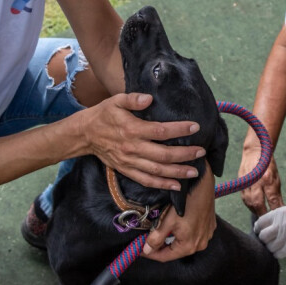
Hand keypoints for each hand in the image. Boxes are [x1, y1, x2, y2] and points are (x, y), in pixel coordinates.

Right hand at [81, 93, 204, 190]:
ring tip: (195, 171)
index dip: (179, 129)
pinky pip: (146, 180)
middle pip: (163, 155)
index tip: (195, 127)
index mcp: (132, 129)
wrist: (84, 134)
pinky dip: (162, 185)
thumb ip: (133, 99)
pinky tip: (176, 186)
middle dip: (185, 154)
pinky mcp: (127, 170)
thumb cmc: (103, 115)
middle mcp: (132, 148)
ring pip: (157, 171)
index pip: (160, 131)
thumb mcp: (115, 101)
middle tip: (201, 152)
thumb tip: (149, 98)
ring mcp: (130, 162)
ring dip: (177, 172)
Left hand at [142, 166, 215, 261]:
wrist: (202, 185)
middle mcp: (200, 244)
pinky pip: (193, 235)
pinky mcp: (209, 227)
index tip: (139, 249)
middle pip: (175, 251)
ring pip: (184, 243)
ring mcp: (206, 235)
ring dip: (172, 239)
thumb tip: (147, 250)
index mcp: (189, 246)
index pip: (165, 257)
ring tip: (160, 232)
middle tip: (147, 240)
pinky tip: (176, 225)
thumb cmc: (185, 202)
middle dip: (161, 246)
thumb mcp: (167, 221)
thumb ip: (156, 238)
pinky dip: (183, 233)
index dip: (150, 254)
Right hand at [238, 147, 282, 216]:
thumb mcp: (276, 178)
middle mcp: (255, 180)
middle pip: (257, 203)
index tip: (278, 219)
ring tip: (261, 217)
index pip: (272, 198)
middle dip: (262, 214)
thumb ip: (277, 195)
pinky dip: (249, 205)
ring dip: (255, 211)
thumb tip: (281, 209)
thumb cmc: (268, 165)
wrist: (254, 151)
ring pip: (249, 202)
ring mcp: (246, 182)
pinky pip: (244, 198)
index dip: (274, 210)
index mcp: (267, 178)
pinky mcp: (240, 183)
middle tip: (268, 222)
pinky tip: (254, 209)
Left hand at [253, 200, 285, 258]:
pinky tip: (281, 249)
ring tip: (276, 244)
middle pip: (263, 237)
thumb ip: (275, 218)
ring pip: (269, 247)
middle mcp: (281, 226)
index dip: (259, 228)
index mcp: (279, 215)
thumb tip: (262, 227)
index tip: (260, 230)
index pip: (260, 223)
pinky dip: (277, 253)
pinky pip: (277, 254)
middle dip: (263, 238)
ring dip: (271, 246)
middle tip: (267, 238)